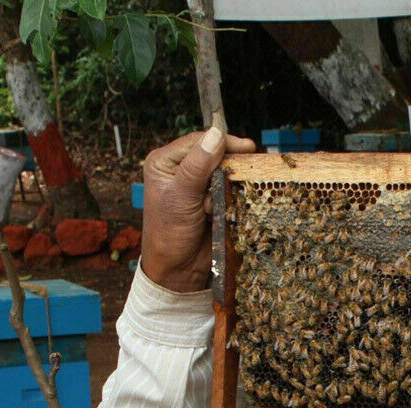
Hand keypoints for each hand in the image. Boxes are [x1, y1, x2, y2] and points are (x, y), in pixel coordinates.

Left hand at [140, 128, 254, 293]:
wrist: (177, 271)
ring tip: (215, 206)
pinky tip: (221, 212)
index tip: (246, 148)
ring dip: (227, 186)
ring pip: (224, 172)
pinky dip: (230, 197)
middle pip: (213, 154)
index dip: (222, 143)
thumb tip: (216, 134)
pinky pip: (228, 189)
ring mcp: (196, 184)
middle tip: (234, 180)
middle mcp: (179, 169)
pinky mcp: (209, 199)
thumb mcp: (181, 197)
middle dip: (225, 169)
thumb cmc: (169, 235)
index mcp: (164, 162)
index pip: (198, 141)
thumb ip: (197, 166)